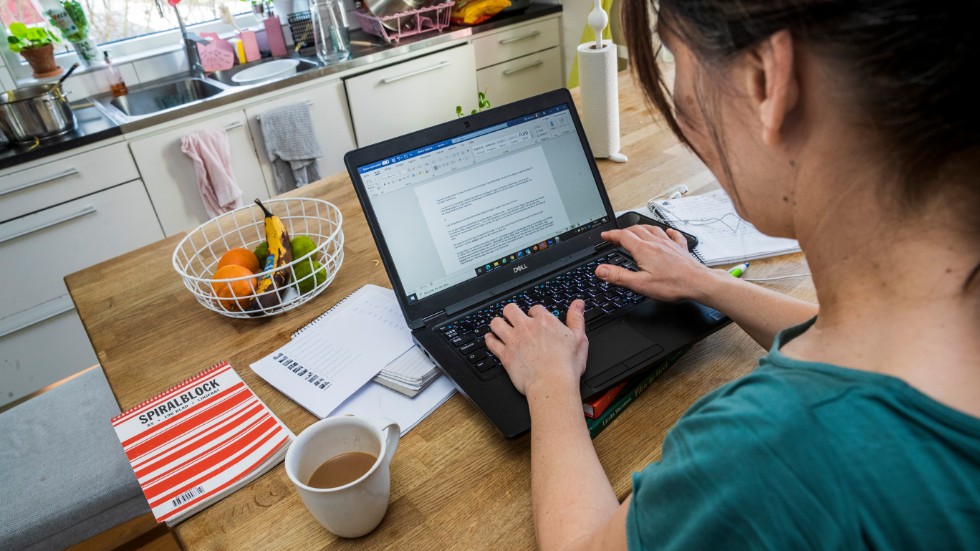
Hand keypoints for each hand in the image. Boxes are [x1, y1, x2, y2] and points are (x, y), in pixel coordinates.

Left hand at [485, 301, 587, 396]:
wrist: (552, 384)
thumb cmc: (566, 365)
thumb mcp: (579, 338)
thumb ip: (576, 318)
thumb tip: (578, 304)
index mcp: (544, 321)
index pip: (535, 308)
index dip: (535, 313)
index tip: (535, 319)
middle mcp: (526, 327)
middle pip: (510, 309)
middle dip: (511, 312)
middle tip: (513, 318)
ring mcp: (513, 340)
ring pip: (496, 323)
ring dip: (498, 323)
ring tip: (500, 326)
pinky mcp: (505, 355)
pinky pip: (491, 342)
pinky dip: (490, 340)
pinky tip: (491, 339)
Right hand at [598, 225, 712, 301]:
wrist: (698, 282)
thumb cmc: (673, 284)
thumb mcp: (640, 284)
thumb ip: (619, 276)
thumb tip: (601, 270)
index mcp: (644, 250)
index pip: (623, 236)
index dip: (611, 235)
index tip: (605, 235)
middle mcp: (656, 243)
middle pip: (636, 230)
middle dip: (624, 231)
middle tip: (617, 235)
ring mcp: (669, 244)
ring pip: (653, 229)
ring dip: (641, 228)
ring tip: (636, 230)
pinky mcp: (680, 248)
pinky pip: (673, 235)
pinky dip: (667, 231)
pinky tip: (667, 232)